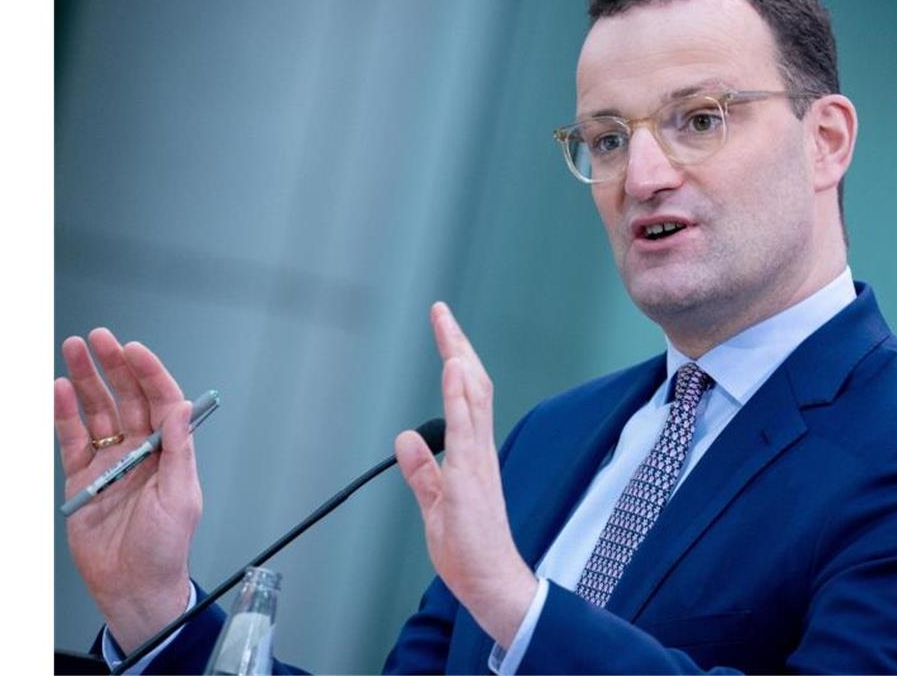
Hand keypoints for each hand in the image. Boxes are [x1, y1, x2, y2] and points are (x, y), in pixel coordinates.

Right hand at [54, 328, 200, 653]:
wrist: (133, 586)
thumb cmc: (165, 549)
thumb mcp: (181, 498)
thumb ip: (179, 450)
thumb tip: (182, 409)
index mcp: (170, 452)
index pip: (161, 401)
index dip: (149, 373)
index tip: (135, 350)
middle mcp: (141, 451)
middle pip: (126, 398)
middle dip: (113, 366)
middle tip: (100, 338)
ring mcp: (110, 461)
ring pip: (97, 411)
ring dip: (85, 381)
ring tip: (73, 351)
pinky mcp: (82, 477)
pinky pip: (71, 439)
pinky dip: (63, 414)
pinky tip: (57, 391)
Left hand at [395, 303, 536, 648]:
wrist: (491, 583)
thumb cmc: (468, 549)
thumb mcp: (435, 504)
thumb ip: (421, 471)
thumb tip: (406, 439)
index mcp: (471, 455)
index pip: (464, 397)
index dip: (454, 360)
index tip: (443, 331)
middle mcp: (479, 450)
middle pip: (472, 386)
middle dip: (456, 346)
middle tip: (442, 312)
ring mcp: (477, 461)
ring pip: (472, 398)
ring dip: (459, 359)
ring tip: (448, 327)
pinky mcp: (471, 477)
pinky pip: (466, 429)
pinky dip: (459, 397)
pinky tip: (453, 371)